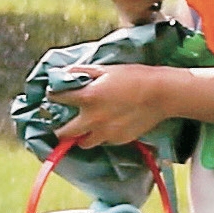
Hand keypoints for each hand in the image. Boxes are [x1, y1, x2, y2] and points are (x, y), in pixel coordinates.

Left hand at [52, 64, 183, 150]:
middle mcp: (93, 119)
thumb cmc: (133, 77)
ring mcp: (106, 132)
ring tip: (86, 129)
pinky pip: (103, 142)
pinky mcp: (119, 140)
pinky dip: (101, 136)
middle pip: (65, 133)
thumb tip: (65, 73)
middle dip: (60, 130)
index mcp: (87, 97)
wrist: (160, 93)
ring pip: (84, 143)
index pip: (57, 99)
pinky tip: (107, 126)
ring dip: (81, 136)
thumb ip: (82, 72)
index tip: (53, 96)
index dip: (53, 96)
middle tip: (62, 126)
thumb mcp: (105, 69)